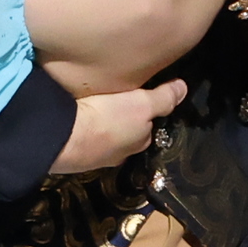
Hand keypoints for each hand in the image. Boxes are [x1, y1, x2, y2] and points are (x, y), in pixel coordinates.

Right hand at [52, 78, 186, 177]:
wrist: (63, 139)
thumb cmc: (108, 120)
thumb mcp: (141, 105)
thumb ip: (162, 99)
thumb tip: (184, 89)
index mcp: (137, 144)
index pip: (147, 129)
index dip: (145, 115)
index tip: (139, 101)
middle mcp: (118, 155)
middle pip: (125, 135)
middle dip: (122, 122)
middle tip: (116, 102)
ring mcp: (94, 157)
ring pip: (103, 138)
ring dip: (101, 126)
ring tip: (96, 107)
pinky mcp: (71, 154)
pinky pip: (82, 137)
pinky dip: (82, 129)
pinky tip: (77, 118)